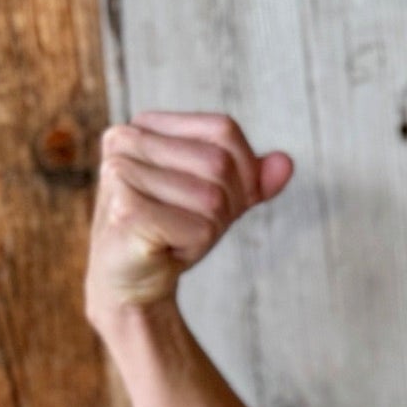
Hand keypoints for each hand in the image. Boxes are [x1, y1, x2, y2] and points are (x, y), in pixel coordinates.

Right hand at [86, 111, 293, 320]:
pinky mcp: (126, 212)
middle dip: (225, 204)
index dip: (243, 169)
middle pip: (220, 163)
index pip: (224, 129)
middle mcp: (126, 141)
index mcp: (146, 126)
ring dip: (208, 228)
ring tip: (176, 236)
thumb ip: (254, 179)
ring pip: (212, 199)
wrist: (130, 281)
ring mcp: (121, 174)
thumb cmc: (173, 230)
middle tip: (192, 224)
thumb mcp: (221, 197)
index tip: (219, 199)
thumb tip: (285, 163)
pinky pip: (199, 229)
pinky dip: (195, 247)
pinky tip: (166, 250)